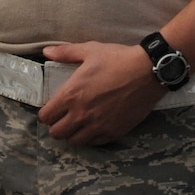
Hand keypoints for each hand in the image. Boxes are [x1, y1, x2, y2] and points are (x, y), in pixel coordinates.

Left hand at [36, 41, 163, 145]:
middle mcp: (81, 114)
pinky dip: (90, 138)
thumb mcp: (90, 50)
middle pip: (56, 133)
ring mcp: (97, 126)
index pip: (46, 116)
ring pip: (74, 142)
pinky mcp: (113, 132)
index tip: (52, 109)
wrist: (148, 72)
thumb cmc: (118, 59)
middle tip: (64, 118)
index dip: (46, 113)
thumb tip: (46, 52)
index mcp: (71, 94)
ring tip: (78, 125)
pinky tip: (94, 127)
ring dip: (73, 134)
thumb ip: (66, 53)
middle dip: (57, 126)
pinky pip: (94, 143)